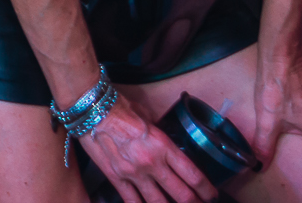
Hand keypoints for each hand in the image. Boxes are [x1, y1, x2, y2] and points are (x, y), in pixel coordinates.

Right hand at [80, 97, 217, 202]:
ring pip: (159, 202)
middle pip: (182, 194)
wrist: (91, 109)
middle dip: (195, 202)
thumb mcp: (148, 117)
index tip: (211, 194)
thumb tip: (164, 141)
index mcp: (163, 146)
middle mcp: (151, 164)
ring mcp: (133, 174)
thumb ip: (159, 133)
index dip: (206, 189)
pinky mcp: (116, 178)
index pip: (193, 175)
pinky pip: (132, 201)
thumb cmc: (120, 107)